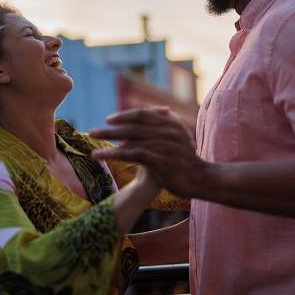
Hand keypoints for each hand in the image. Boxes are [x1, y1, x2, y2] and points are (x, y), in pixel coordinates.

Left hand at [90, 107, 208, 198]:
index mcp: (172, 123)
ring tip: (92, 150)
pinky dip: (116, 154)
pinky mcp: (162, 160)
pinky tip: (104, 157)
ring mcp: (166, 145)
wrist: (202, 180)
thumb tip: (132, 131)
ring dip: (109, 144)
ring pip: (132, 139)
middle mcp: (169, 130)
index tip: (109, 119)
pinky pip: (134, 154)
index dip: (125, 115)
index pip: (144, 114)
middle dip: (111, 129)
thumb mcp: (173, 142)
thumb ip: (157, 132)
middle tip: (92, 131)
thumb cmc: (184, 162)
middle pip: (134, 126)